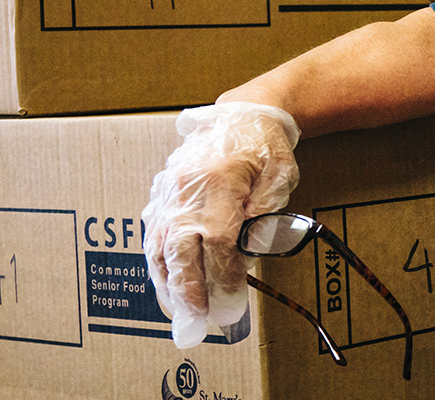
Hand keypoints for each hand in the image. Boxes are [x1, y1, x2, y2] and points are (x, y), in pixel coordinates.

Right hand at [142, 102, 301, 347]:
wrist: (243, 113)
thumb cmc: (267, 147)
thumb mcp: (281, 176)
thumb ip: (265, 213)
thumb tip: (246, 252)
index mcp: (221, 180)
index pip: (217, 240)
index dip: (221, 276)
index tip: (229, 303)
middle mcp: (188, 187)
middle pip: (182, 248)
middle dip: (190, 290)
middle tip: (199, 322)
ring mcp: (169, 189)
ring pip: (161, 245)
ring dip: (169, 283)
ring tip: (179, 313)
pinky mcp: (161, 192)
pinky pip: (153, 234)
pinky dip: (158, 263)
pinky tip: (165, 284)